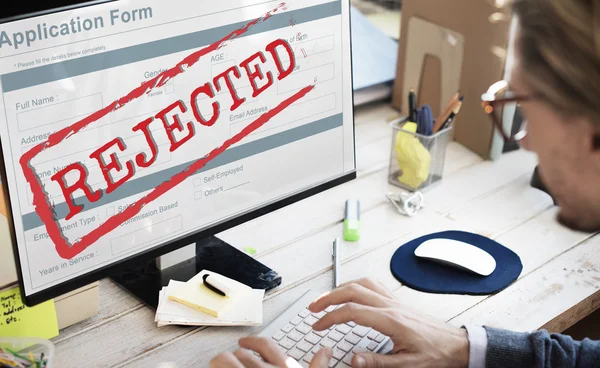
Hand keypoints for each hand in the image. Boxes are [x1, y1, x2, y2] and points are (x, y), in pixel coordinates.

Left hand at [209, 336, 332, 367]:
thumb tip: (325, 351)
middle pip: (241, 353)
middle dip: (236, 357)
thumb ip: (318, 367)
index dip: (252, 341)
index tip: (243, 342)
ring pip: (224, 360)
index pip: (266, 345)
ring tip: (220, 367)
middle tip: (234, 364)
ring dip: (221, 364)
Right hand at [308, 278, 469, 367]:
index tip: (318, 325)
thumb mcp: (407, 365)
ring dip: (341, 288)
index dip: (330, 317)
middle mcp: (391, 306)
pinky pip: (373, 285)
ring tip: (326, 298)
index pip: (352, 311)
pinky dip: (356, 285)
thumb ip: (377, 362)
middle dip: (329, 297)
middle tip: (313, 307)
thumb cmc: (436, 354)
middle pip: (352, 290)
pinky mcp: (398, 302)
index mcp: (391, 320)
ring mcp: (394, 301)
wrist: (457, 345)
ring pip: (362, 283)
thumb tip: (353, 360)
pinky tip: (352, 291)